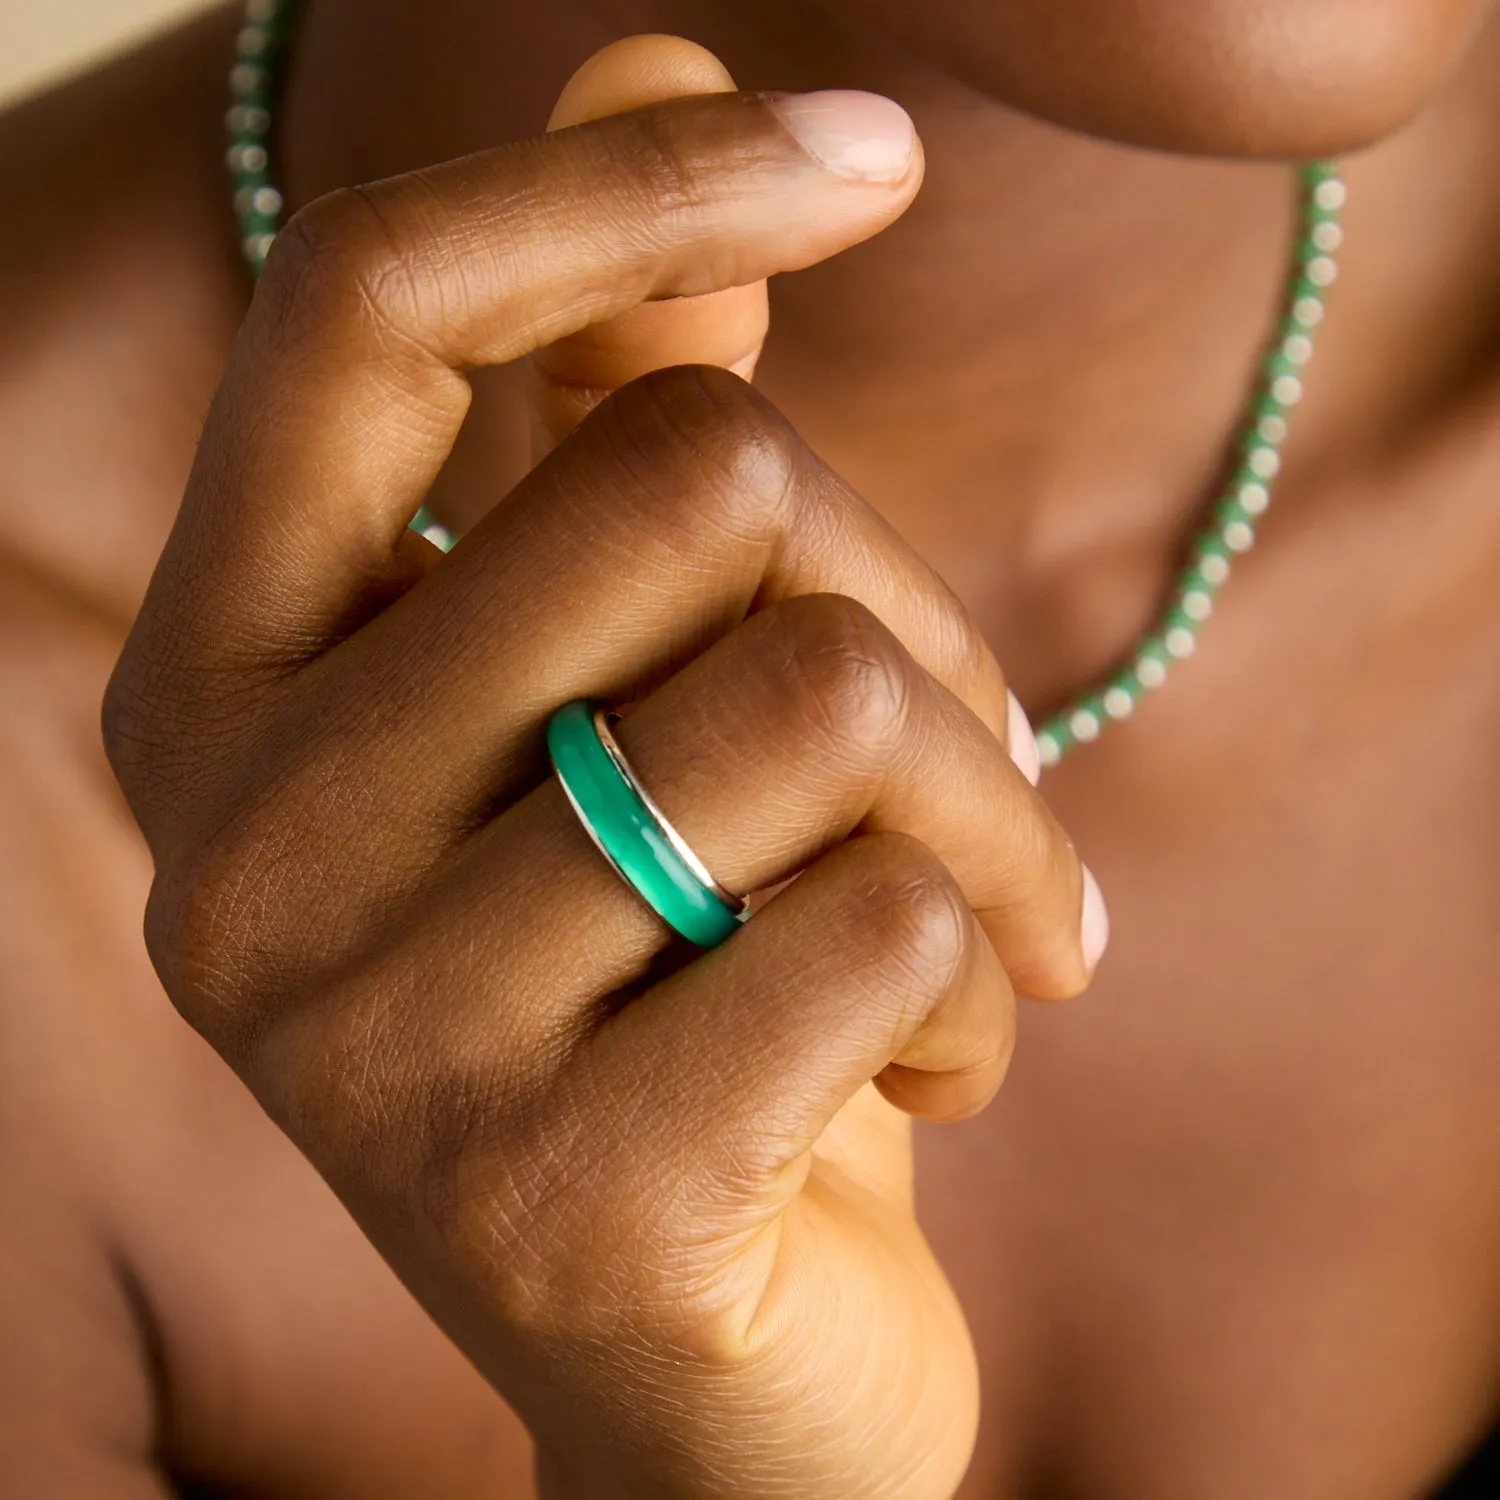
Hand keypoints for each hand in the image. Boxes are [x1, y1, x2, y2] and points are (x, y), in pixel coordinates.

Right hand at [104, 62, 1101, 1499]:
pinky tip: (926, 1074)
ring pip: (826, 697)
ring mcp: (373, 1042)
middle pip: (702, 482)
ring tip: (976, 922)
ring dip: (987, 806)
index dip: (637, 179)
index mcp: (229, 677)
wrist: (707, 1357)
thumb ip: (622, 387)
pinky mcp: (552, 1200)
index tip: (874, 149)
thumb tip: (649, 30)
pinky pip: (889, 924)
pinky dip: (986, 981)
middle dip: (910, 612)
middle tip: (951, 756)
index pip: (381, 302)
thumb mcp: (645, 683)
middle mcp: (244, 844)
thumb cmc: (677, 973)